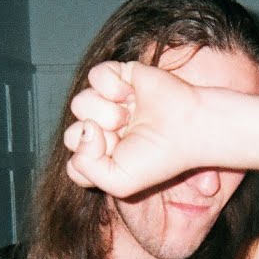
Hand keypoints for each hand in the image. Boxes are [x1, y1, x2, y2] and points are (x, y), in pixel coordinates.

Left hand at [63, 61, 203, 197]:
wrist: (188, 128)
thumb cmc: (159, 158)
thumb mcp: (118, 182)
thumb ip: (83, 168)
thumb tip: (84, 128)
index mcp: (104, 157)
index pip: (74, 162)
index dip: (88, 160)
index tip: (114, 156)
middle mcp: (105, 130)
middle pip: (71, 133)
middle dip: (94, 136)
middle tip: (121, 135)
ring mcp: (111, 102)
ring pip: (79, 103)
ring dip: (102, 111)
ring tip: (126, 116)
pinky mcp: (121, 75)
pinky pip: (95, 75)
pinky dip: (109, 85)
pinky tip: (130, 93)